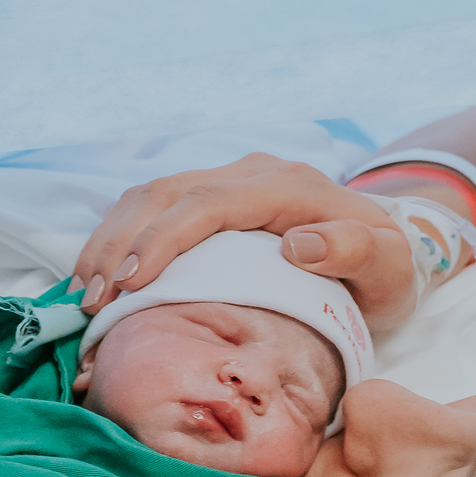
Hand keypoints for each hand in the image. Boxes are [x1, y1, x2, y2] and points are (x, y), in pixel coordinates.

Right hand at [71, 153, 417, 332]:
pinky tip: (98, 277)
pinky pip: (153, 209)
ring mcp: (227, 184)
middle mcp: (250, 176)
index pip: (210, 203)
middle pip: (166, 193)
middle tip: (94, 300)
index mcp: (286, 187)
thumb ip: (355, 250)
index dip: (166, 238)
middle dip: (121, 243)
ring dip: (110, 240)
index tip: (134, 280)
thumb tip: (299, 244)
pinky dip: (119, 238)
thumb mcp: (390, 266)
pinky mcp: (211, 201)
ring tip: (85, 292)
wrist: (389, 248)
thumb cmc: (388, 267)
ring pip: (150, 196)